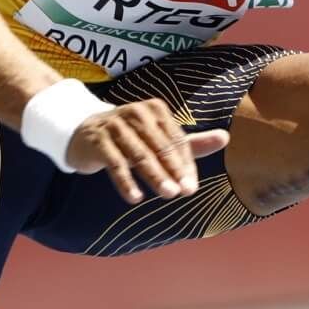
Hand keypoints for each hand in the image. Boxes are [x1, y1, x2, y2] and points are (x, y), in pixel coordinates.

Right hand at [66, 98, 228, 203]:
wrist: (83, 132)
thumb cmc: (130, 137)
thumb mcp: (160, 139)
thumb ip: (192, 143)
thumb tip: (226, 138)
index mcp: (156, 110)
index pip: (176, 140)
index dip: (185, 164)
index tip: (191, 187)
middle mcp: (136, 113)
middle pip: (160, 146)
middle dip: (174, 170)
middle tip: (186, 192)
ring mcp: (115, 125)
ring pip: (139, 154)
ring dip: (155, 176)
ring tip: (168, 194)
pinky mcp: (97, 140)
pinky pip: (114, 162)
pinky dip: (126, 181)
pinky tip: (135, 198)